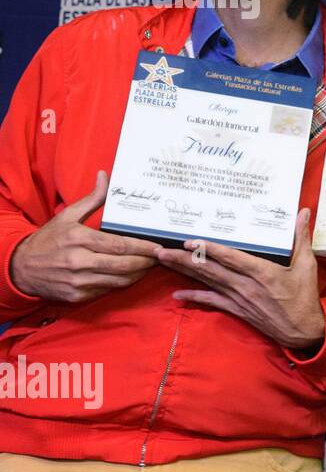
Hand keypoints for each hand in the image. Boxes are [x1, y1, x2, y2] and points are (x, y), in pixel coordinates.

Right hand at [10, 170, 158, 302]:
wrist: (20, 267)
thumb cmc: (48, 239)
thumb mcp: (67, 215)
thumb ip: (92, 199)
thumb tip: (105, 176)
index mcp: (79, 239)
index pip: (120, 245)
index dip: (142, 247)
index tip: (158, 247)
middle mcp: (79, 261)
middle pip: (124, 265)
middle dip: (146, 262)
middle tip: (159, 257)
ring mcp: (78, 281)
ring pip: (119, 281)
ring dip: (138, 274)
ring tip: (149, 266)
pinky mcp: (77, 296)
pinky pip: (106, 290)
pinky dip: (121, 283)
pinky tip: (129, 276)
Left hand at [154, 208, 325, 349]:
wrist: (303, 331)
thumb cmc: (305, 296)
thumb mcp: (307, 265)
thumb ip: (302, 237)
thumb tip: (304, 212)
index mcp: (262, 272)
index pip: (230, 257)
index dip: (209, 248)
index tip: (189, 240)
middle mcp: (245, 285)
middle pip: (210, 269)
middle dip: (184, 259)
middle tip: (161, 250)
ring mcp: (239, 298)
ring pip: (207, 282)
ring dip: (184, 271)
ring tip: (164, 261)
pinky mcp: (237, 309)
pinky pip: (211, 302)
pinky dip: (194, 297)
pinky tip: (177, 294)